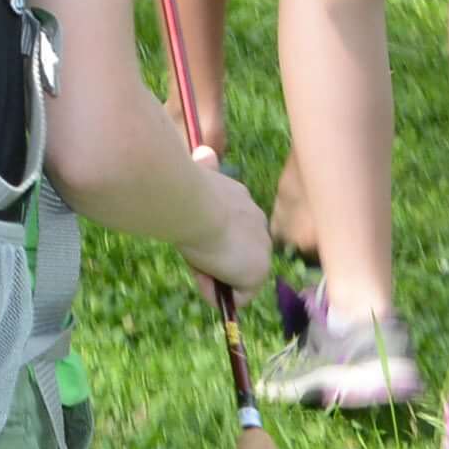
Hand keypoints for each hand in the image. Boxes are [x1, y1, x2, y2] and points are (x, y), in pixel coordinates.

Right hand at [189, 156, 273, 296]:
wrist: (193, 203)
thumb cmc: (186, 188)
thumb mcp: (198, 174)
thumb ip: (206, 171)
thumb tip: (204, 152)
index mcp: (242, 200)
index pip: (231, 226)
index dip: (208, 234)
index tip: (190, 232)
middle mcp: (257, 223)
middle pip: (235, 253)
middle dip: (214, 258)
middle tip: (191, 251)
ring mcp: (262, 249)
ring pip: (235, 274)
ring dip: (213, 274)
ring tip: (194, 262)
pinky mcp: (257, 274)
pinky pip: (238, 296)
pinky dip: (218, 294)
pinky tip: (202, 280)